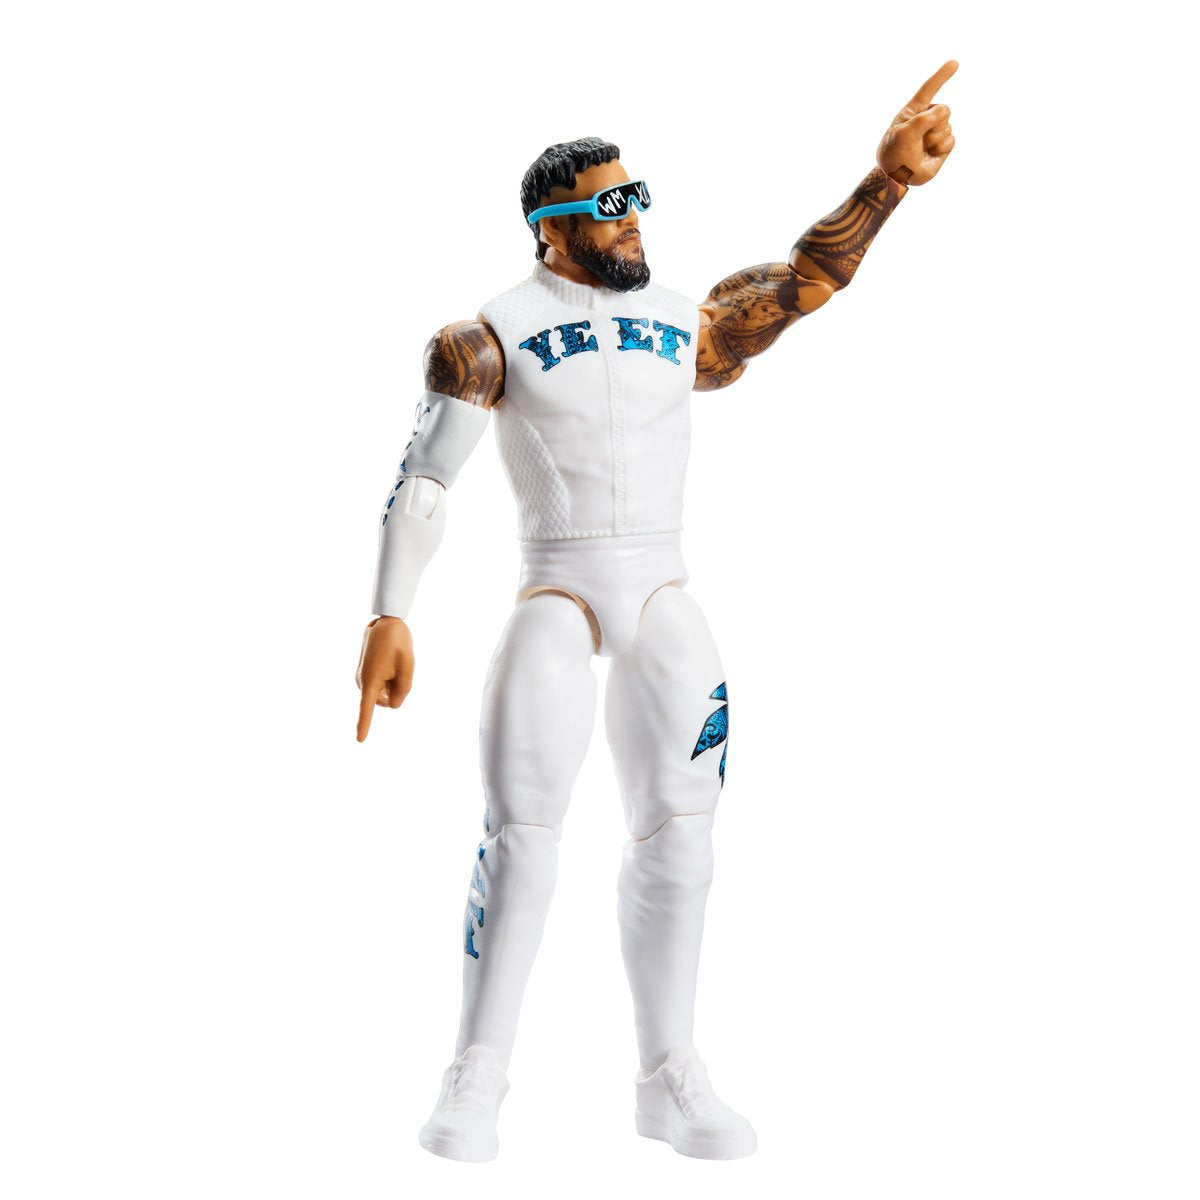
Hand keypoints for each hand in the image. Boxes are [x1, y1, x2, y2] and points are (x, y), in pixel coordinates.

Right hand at [356, 616, 414, 740]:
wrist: (386, 622)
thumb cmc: (398, 643)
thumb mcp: (408, 666)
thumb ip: (403, 690)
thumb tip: (394, 704)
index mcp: (370, 682)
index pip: (366, 709)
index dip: (364, 725)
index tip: (360, 740)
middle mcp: (363, 683)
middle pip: (389, 701)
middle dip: (398, 691)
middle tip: (399, 666)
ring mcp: (364, 679)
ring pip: (387, 693)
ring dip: (394, 682)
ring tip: (393, 661)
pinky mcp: (367, 675)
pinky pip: (384, 685)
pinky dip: (391, 677)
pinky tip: (390, 660)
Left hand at [877, 60, 957, 185]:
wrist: (897, 177)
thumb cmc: (894, 154)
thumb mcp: (903, 134)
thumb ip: (923, 120)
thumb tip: (944, 112)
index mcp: (914, 110)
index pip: (929, 89)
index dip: (941, 76)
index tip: (954, 63)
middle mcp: (927, 118)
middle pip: (944, 110)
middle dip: (932, 126)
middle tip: (917, 139)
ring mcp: (936, 130)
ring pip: (947, 126)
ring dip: (933, 140)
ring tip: (920, 148)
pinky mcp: (943, 145)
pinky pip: (951, 140)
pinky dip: (940, 148)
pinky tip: (929, 154)